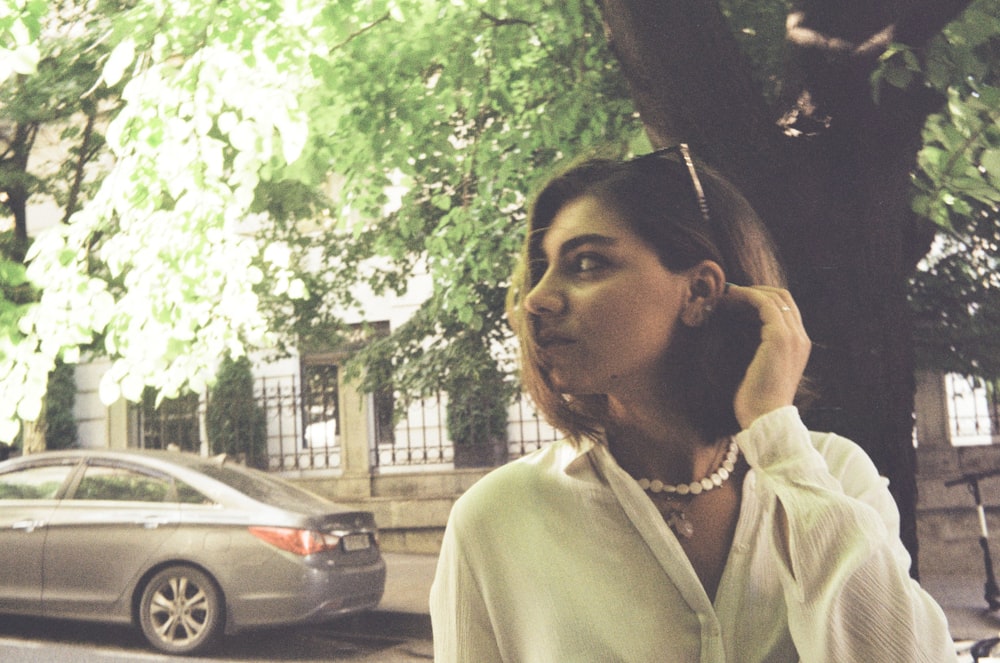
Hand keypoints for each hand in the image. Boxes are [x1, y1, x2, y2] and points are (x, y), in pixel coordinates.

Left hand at [723, 284, 810, 428]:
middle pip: (784, 298)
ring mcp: (793, 337)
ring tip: (728, 294)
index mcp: (799, 346)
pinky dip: (747, 296)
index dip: (763, 299)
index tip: (738, 299)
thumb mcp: (760, 369)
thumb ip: (758, 350)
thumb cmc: (756, 401)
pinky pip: (764, 304)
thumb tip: (738, 332)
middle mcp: (801, 338)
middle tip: (731, 293)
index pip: (786, 309)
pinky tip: (730, 298)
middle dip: (757, 290)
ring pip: (775, 297)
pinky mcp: (780, 338)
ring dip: (750, 291)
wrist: (765, 419)